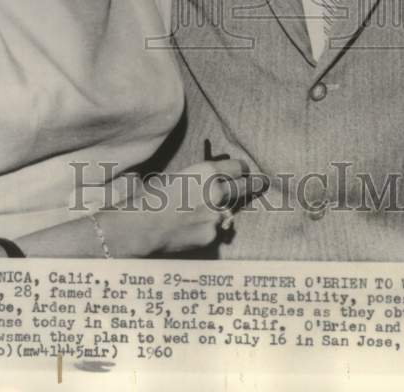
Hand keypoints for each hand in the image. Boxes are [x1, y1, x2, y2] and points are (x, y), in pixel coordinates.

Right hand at [96, 159, 259, 255]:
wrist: (141, 226)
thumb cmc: (152, 197)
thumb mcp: (177, 178)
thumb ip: (199, 180)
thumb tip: (212, 182)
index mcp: (206, 171)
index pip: (238, 167)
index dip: (241, 169)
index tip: (244, 171)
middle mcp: (217, 191)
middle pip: (245, 186)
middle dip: (254, 185)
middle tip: (262, 184)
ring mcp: (216, 215)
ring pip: (228, 212)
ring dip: (222, 212)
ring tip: (202, 214)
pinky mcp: (212, 235)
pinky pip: (216, 230)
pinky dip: (209, 230)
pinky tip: (190, 230)